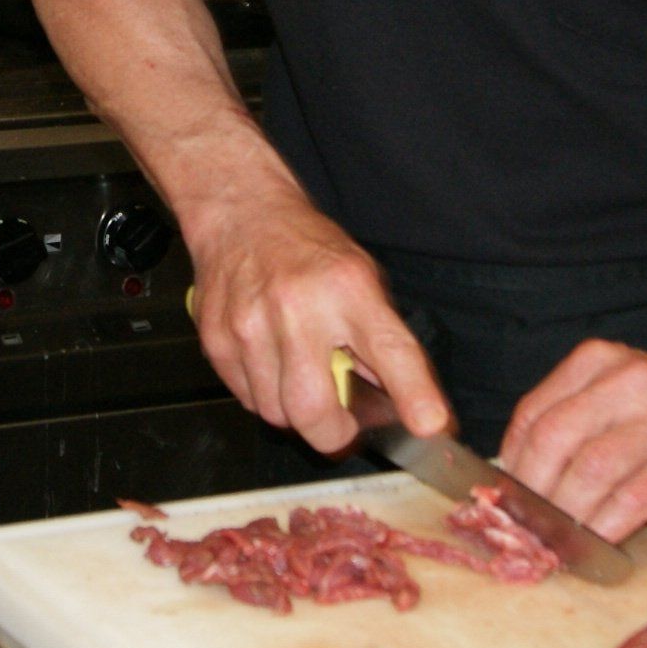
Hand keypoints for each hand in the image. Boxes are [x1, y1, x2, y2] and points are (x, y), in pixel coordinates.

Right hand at [187, 193, 450, 456]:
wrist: (242, 214)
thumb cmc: (308, 251)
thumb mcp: (361, 280)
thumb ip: (380, 340)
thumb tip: (398, 405)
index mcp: (349, 288)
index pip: (390, 349)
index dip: (413, 393)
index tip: (430, 424)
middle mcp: (298, 306)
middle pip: (314, 409)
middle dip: (335, 433)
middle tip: (343, 424)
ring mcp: (251, 325)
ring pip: (277, 414)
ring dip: (296, 412)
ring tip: (302, 376)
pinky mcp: (217, 339)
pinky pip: (247, 399)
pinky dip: (266, 394)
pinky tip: (272, 364)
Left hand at [496, 340, 646, 543]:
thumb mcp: (617, 391)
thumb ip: (571, 420)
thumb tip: (516, 480)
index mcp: (598, 361)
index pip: (533, 415)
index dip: (511, 464)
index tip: (502, 498)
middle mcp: (630, 382)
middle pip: (554, 442)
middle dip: (531, 493)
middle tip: (525, 527)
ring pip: (590, 472)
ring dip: (565, 516)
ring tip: (557, 541)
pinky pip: (634, 500)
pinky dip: (606, 528)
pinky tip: (597, 545)